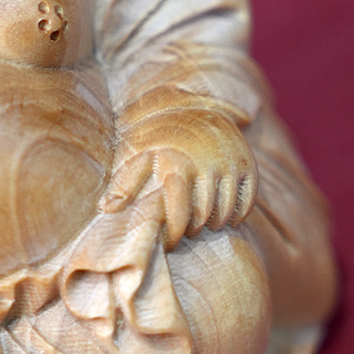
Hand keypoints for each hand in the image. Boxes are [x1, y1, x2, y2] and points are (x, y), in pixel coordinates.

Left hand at [102, 107, 256, 248]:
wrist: (196, 111)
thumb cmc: (162, 142)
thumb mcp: (139, 158)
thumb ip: (123, 184)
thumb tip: (106, 209)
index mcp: (177, 166)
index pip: (179, 217)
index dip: (174, 235)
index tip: (169, 242)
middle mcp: (206, 165)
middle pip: (202, 219)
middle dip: (193, 230)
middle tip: (186, 232)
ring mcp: (230, 165)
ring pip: (224, 213)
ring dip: (214, 223)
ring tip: (202, 223)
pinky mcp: (248, 166)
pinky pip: (246, 203)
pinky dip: (237, 214)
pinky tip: (223, 214)